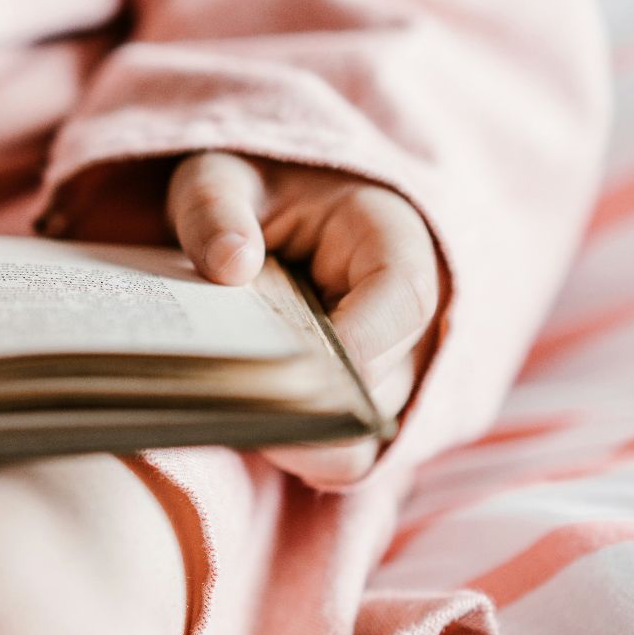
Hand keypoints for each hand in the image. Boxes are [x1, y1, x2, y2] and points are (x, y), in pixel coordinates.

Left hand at [167, 152, 441, 485]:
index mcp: (394, 241)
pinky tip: (246, 430)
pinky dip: (300, 454)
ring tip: (231, 415)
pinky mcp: (371, 409)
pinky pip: (349, 458)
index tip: (282, 372)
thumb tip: (228, 263)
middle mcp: (418, 317)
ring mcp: (403, 371)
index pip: (400, 303)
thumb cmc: (256, 191)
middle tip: (230, 405)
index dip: (350, 347)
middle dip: (310, 406)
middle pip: (386, 388)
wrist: (279, 213)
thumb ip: (215, 209)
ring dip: (302, 439)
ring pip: (369, 437)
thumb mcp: (222, 176)